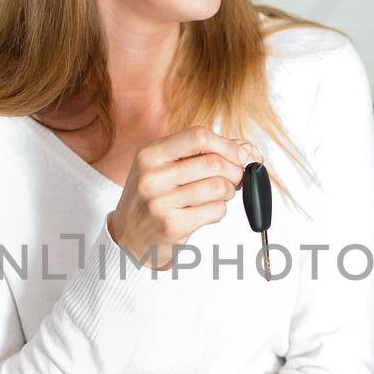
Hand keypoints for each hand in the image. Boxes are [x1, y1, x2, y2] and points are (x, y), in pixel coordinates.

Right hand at [108, 127, 251, 268]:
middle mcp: (151, 176)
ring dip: (228, 192)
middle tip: (235, 179)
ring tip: (221, 195)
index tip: (239, 155)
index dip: (227, 145)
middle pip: (212, 162)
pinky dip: (220, 210)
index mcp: (149, 154)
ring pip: (217, 187)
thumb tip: (245, 148)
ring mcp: (159, 202)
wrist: (127, 237)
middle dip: (234, 171)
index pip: (198, 137)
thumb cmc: (152, 198)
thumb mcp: (163, 167)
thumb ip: (200, 153)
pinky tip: (209, 211)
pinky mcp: (170, 225)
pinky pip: (214, 210)